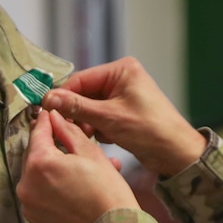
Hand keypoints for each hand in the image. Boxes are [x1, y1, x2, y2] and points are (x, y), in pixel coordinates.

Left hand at [16, 109, 139, 222]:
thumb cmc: (107, 191)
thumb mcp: (91, 154)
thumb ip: (68, 132)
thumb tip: (55, 117)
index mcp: (39, 164)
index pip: (38, 134)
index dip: (47, 122)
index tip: (51, 114)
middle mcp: (26, 185)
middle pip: (34, 156)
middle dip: (52, 149)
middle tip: (71, 144)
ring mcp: (29, 207)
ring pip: (37, 178)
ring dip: (54, 171)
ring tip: (79, 170)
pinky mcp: (35, 222)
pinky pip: (40, 198)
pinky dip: (52, 191)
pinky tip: (73, 190)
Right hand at [41, 56, 207, 176]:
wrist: (176, 153)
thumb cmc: (150, 129)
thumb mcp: (109, 117)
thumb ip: (77, 107)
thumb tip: (49, 99)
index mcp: (122, 70)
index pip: (81, 80)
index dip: (63, 96)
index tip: (46, 111)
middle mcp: (122, 79)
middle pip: (84, 94)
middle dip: (79, 113)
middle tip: (71, 128)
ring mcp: (123, 96)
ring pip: (90, 108)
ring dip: (89, 123)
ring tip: (96, 135)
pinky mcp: (124, 113)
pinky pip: (100, 118)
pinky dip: (100, 129)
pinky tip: (108, 138)